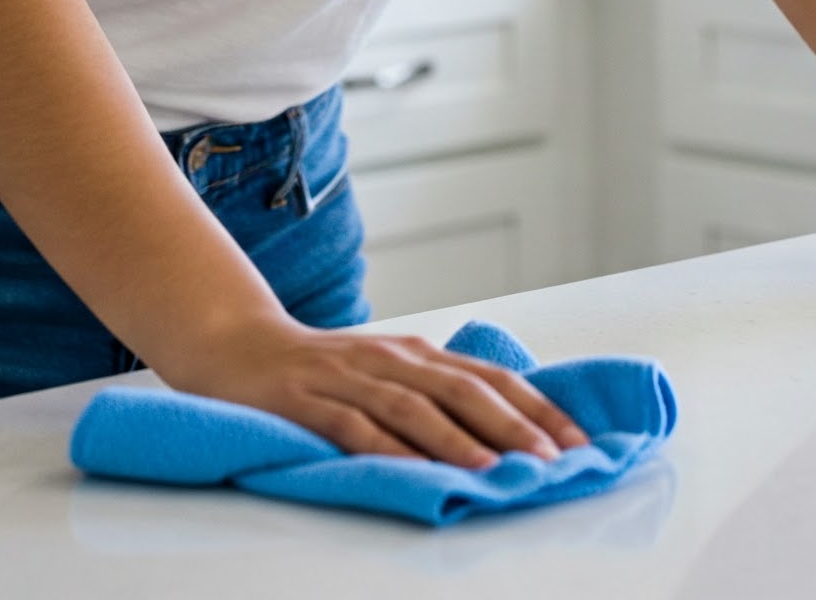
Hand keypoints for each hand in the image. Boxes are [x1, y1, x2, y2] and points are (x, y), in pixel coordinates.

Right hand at [160, 318, 589, 467]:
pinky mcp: (308, 400)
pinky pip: (355, 427)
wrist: (238, 345)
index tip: (577, 441)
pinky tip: (417, 470)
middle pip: (463, 389)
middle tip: (555, 459)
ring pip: (416, 407)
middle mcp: (391, 359)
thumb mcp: (385, 374)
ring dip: (462, 440)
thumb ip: (432, 396)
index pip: (489, 377)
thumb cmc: (322, 370)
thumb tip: (503, 434)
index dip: (535, 407)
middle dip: (514, 425)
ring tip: (500, 469)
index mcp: (415, 353)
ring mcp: (349, 377)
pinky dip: (391, 449)